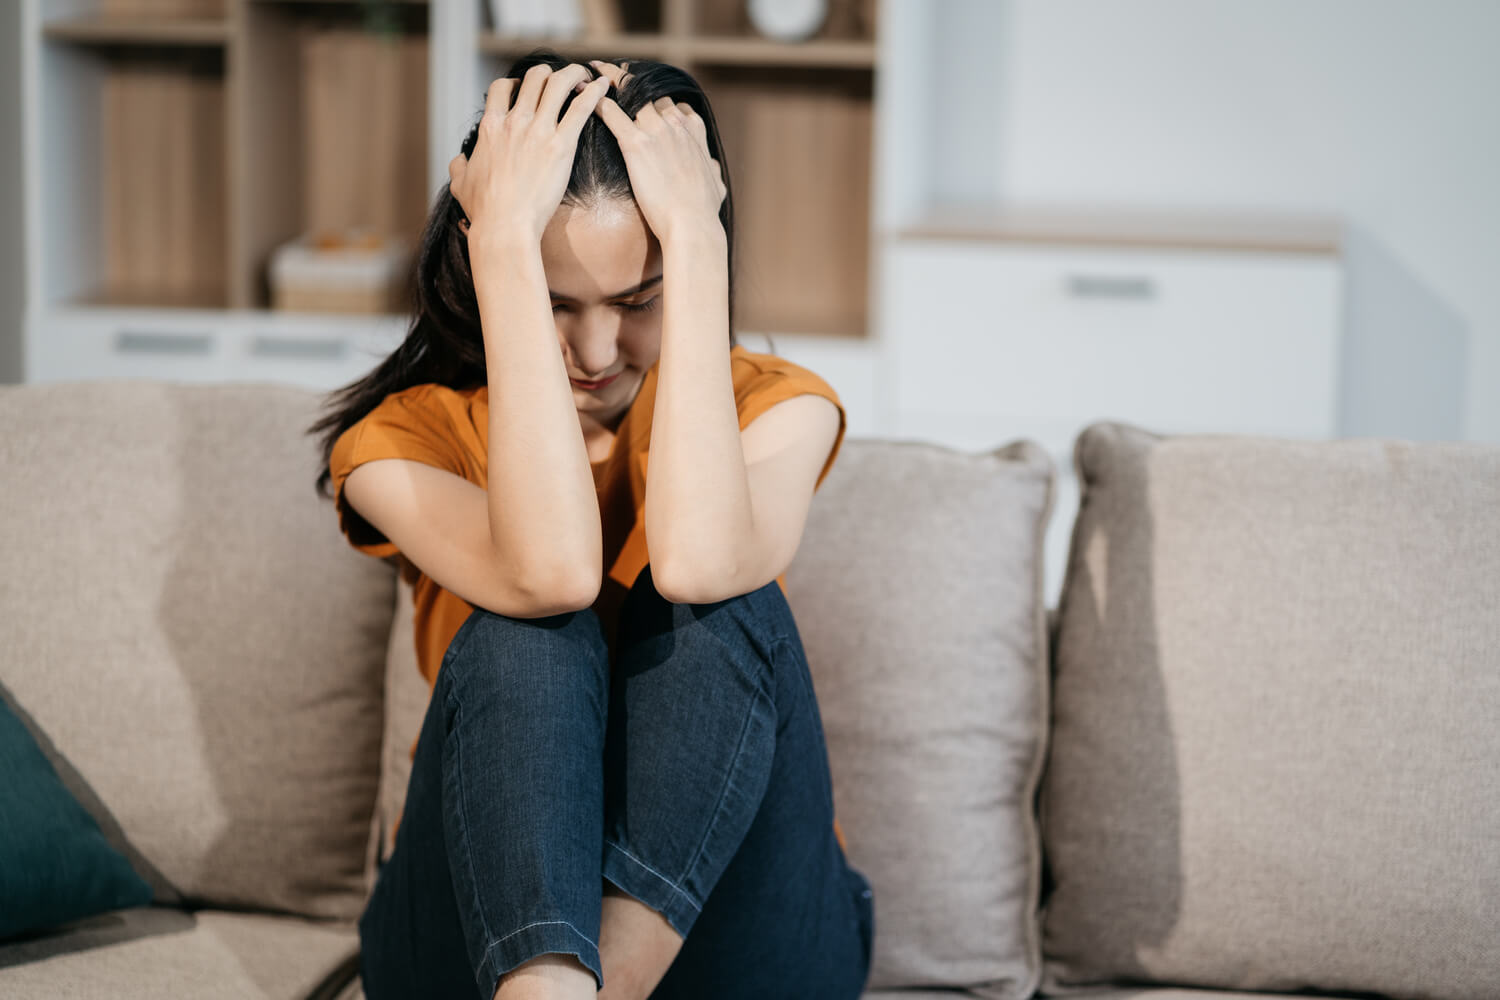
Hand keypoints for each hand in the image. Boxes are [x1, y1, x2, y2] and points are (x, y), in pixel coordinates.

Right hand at [448, 63, 611, 243]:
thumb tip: (459, 160)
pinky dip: (594, 93)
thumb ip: (460, 165)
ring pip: (558, 84)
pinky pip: (581, 108)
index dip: (515, 83)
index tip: (526, 90)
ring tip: (584, 76)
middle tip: (561, 81)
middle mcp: (514, 121)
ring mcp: (538, 131)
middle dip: (549, 74)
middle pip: (534, 78)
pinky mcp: (561, 145)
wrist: (505, 226)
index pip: (502, 87)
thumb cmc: (484, 210)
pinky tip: (603, 87)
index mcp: (491, 127)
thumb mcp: (460, 183)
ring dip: (573, 75)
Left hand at [588, 60, 726, 246]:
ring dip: (609, 83)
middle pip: (648, 93)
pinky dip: (597, 101)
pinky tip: (584, 95)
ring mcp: (656, 131)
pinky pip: (612, 114)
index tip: (641, 96)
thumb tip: (711, 165)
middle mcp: (675, 123)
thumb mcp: (716, 184)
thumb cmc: (704, 210)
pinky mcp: (636, 144)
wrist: (692, 223)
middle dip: (628, 84)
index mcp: (693, 130)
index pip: (672, 103)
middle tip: (607, 76)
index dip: (654, 100)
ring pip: (630, 94)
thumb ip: (711, 168)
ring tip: (590, 76)